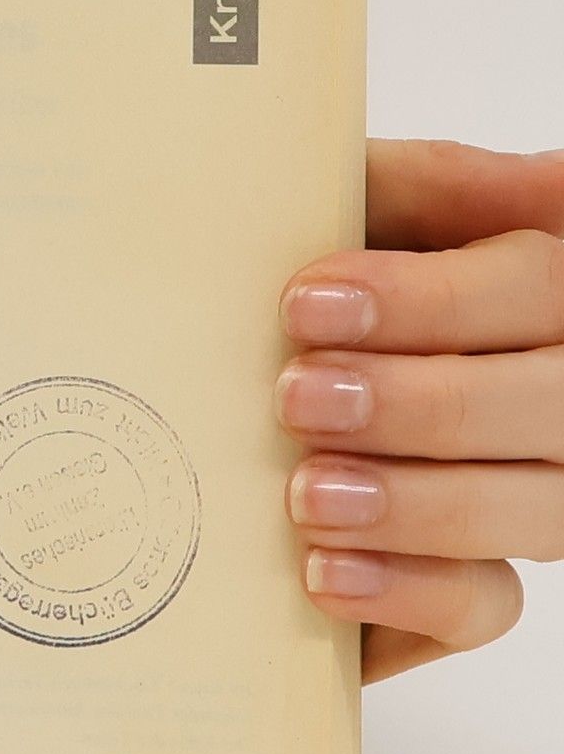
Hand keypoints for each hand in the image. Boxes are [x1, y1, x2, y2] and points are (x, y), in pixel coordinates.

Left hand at [279, 139, 563, 681]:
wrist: (222, 435)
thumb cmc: (301, 316)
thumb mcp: (341, 231)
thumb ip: (387, 191)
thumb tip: (358, 151)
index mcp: (532, 288)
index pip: (538, 280)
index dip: (433, 298)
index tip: (306, 301)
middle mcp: (556, 389)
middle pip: (549, 398)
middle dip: (421, 401)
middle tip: (296, 398)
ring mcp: (537, 493)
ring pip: (536, 506)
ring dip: (415, 500)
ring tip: (305, 492)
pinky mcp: (476, 589)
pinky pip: (487, 602)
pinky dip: (405, 586)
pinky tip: (323, 569)